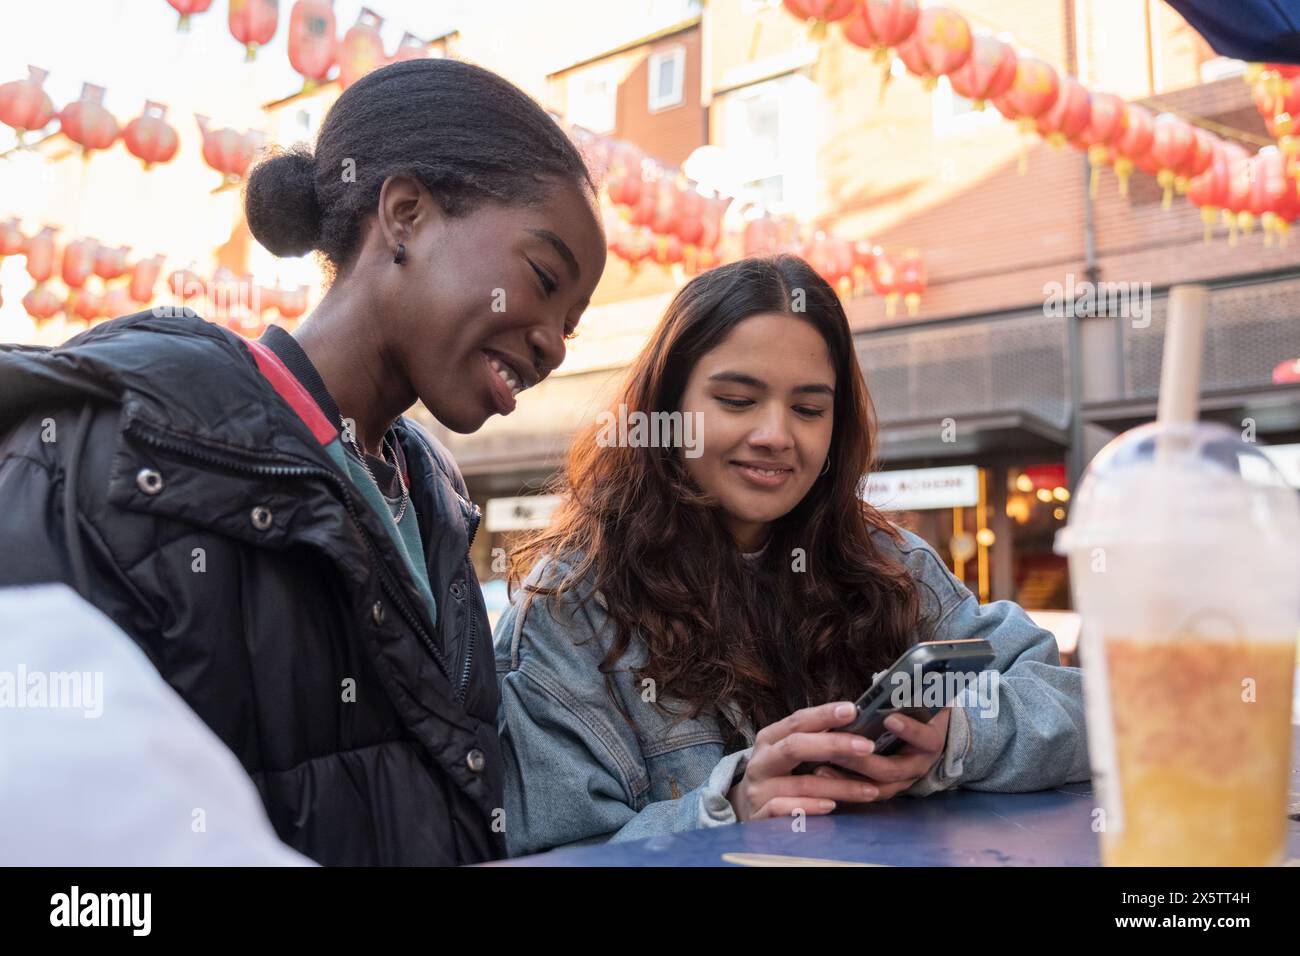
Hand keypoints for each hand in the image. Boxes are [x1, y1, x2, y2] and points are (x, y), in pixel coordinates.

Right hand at [727, 701, 882, 820]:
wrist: (746, 811)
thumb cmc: (781, 778)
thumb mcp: (790, 755)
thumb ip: (815, 741)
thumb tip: (856, 727)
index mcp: (770, 739)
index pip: (797, 721)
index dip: (824, 714)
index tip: (852, 710)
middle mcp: (761, 761)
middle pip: (795, 747)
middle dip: (834, 745)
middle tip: (867, 746)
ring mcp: (758, 790)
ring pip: (800, 784)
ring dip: (839, 786)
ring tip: (870, 789)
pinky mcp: (759, 816)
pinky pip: (786, 810)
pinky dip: (810, 807)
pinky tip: (831, 807)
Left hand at [814, 707, 952, 800]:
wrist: (925, 735)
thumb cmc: (916, 711)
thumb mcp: (917, 701)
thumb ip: (904, 694)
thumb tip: (883, 680)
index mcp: (930, 741)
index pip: (926, 738)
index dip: (910, 730)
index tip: (889, 718)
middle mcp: (919, 765)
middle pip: (893, 769)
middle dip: (865, 760)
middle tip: (842, 746)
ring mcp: (903, 781)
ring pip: (877, 788)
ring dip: (849, 778)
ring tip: (823, 767)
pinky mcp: (886, 789)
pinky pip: (865, 794)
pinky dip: (844, 786)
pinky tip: (822, 775)